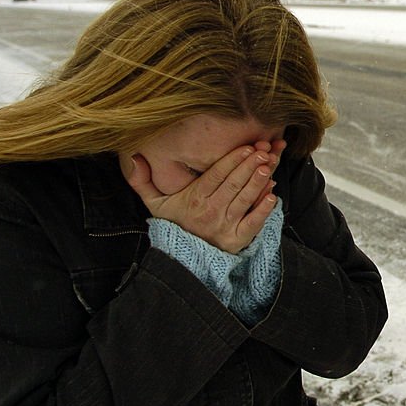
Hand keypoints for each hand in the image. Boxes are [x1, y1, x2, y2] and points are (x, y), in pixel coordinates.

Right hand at [128, 140, 285, 253]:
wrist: (182, 258)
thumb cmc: (174, 224)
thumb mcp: (155, 203)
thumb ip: (142, 181)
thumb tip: (132, 158)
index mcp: (194, 198)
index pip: (216, 175)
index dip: (232, 160)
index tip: (246, 147)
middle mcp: (211, 211)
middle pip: (233, 184)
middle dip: (249, 165)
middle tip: (264, 150)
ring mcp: (225, 226)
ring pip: (245, 199)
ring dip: (258, 181)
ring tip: (269, 165)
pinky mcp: (237, 240)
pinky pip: (253, 223)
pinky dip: (263, 209)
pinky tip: (272, 195)